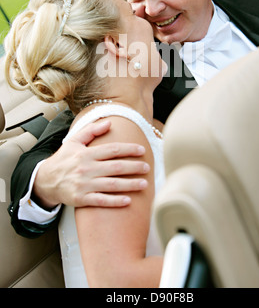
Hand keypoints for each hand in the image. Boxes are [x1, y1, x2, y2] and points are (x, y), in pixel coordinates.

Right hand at [33, 120, 148, 208]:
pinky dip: (115, 201)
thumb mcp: (74, 141)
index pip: (112, 150)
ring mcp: (84, 185)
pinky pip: (101, 201)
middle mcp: (86, 169)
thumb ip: (91, 130)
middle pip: (116, 167)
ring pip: (112, 184)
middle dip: (134, 167)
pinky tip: (128, 200)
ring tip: (144, 184)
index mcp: (86, 154)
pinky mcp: (82, 199)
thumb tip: (109, 122)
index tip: (142, 150)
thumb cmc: (63, 159)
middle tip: (147, 167)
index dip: (128, 149)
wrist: (45, 181)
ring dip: (130, 184)